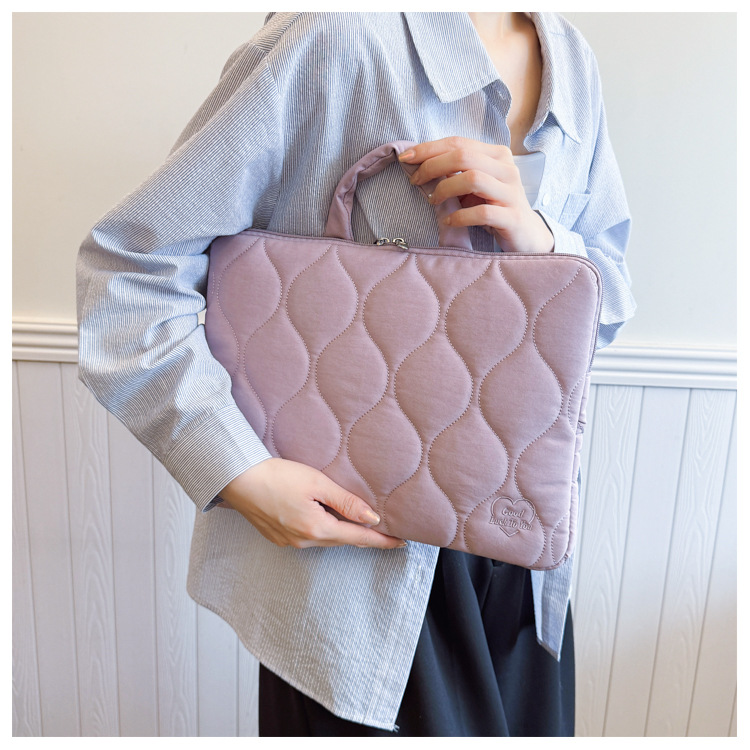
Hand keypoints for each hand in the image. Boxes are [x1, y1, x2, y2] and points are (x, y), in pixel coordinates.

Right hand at [216, 458, 406, 550]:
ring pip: (325, 540)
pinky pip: (309, 537)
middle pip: (342, 540)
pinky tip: (324, 518)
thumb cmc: (277, 475)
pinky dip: (322, 530)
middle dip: (363, 536)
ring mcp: (289, 542)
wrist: (237, 478)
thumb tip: (372, 518)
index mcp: (317, 529)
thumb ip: (346, 502)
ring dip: (342, 532)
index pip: (359, 538)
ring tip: (357, 523)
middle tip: (384, 530)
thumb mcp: (317, 483)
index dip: (382, 540)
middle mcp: (304, 542)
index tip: (401, 543)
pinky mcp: (277, 537)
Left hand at [399, 136, 553, 253]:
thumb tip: (419, 164)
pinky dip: (460, 216)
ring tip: (432, 200)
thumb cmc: (494, 207)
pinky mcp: (512, 217)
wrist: (526, 235)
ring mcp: (512, 193)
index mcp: (497, 155)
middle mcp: (507, 169)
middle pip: (463, 156)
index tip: (406, 158)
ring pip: (473, 179)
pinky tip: (449, 220)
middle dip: (432, 166)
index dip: (429, 148)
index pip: (459, 142)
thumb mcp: (475, 186)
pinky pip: (482, 212)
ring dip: (445, 189)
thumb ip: (455, 172)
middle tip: (416, 181)